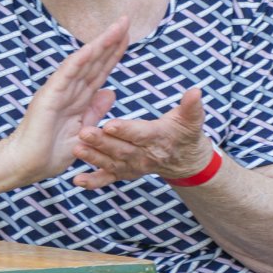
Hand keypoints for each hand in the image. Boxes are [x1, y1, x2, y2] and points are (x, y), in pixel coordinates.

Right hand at [0, 18, 128, 185]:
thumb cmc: (50, 152)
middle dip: (111, 41)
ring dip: (100, 44)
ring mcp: (58, 91)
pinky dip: (79, 60)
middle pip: (94, 61)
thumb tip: (111, 91)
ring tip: (116, 28)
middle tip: (125, 20)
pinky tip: (92, 47)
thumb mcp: (84, 131)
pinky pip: (67, 75)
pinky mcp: (49, 97)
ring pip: (83, 62)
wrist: (26, 165)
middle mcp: (69, 90)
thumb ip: (95, 111)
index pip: (99, 71)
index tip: (128, 36)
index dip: (114, 53)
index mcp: (78, 98)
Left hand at [72, 86, 214, 187]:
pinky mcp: (124, 172)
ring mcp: (133, 166)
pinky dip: (94, 181)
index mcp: (158, 138)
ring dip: (93, 157)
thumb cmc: (185, 134)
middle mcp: (144, 155)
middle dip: (102, 142)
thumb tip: (196, 91)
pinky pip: (109, 178)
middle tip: (84, 133)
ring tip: (76, 149)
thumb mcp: (192, 120)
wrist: (186, 160)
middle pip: (121, 149)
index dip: (126, 130)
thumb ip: (191, 107)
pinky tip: (77, 181)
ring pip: (111, 162)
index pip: (140, 134)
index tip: (109, 125)